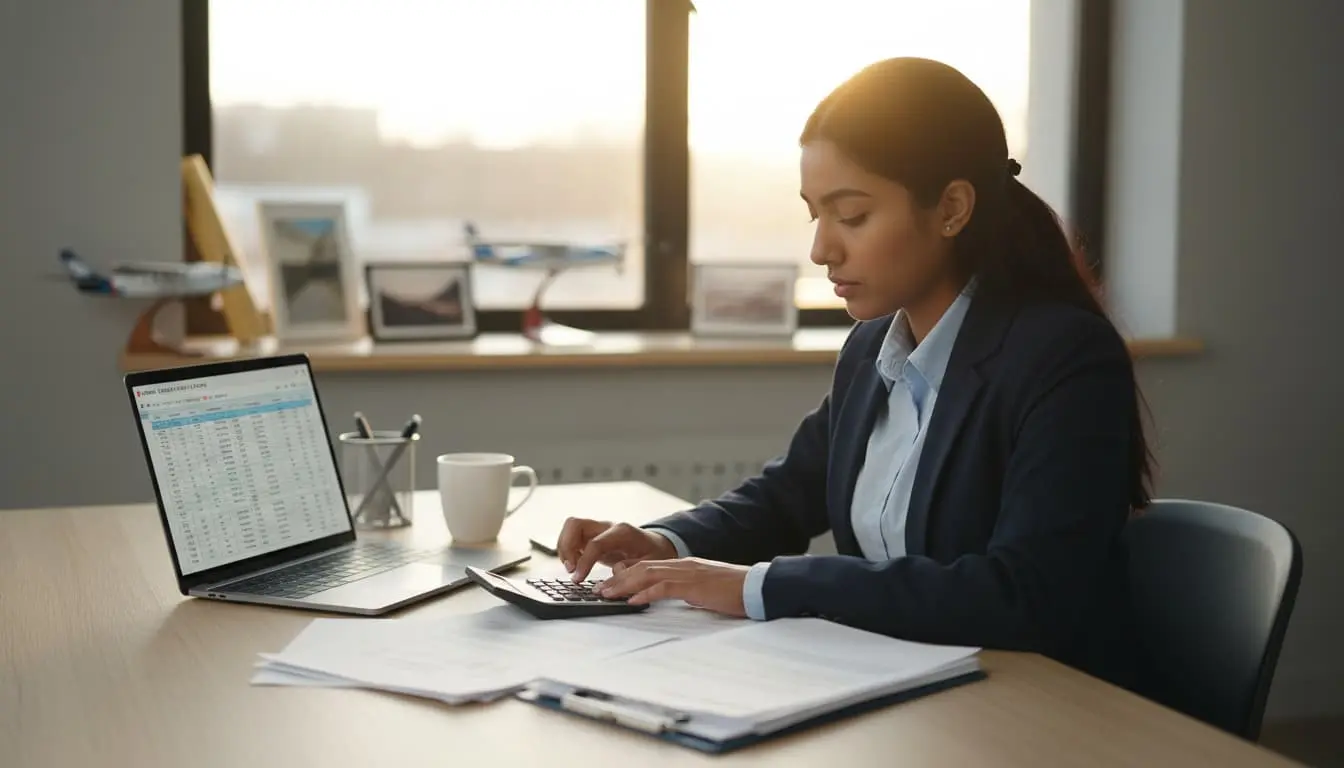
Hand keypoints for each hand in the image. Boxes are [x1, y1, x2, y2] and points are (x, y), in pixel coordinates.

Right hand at [558, 518, 677, 581]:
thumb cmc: (654, 554)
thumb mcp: (651, 564)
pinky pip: (572, 538)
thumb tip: (616, 571)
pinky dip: (568, 551)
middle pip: (575, 524)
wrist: (657, 546)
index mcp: (622, 532)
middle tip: (571, 570)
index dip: (584, 561)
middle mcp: (607, 527)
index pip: (595, 543)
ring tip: (572, 569)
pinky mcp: (592, 537)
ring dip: (564, 549)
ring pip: (570, 529)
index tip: (578, 578)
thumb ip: (633, 568)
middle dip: (566, 547)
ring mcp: (598, 530)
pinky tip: (576, 566)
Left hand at [597, 558, 748, 617]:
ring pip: (648, 574)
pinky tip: (633, 601)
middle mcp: (682, 565)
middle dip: (618, 579)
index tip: (610, 583)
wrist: (756, 587)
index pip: (649, 565)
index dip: (627, 573)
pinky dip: (646, 593)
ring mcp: (688, 573)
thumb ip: (687, 590)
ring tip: (606, 595)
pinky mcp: (694, 585)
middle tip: (599, 590)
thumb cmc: (734, 591)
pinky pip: (664, 588)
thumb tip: (673, 596)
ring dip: (624, 585)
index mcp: (684, 565)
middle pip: (642, 567)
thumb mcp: (704, 589)